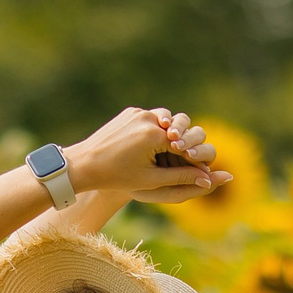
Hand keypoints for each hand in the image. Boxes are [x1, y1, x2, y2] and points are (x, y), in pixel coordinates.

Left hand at [61, 108, 227, 204]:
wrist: (83, 165)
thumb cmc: (117, 177)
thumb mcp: (152, 180)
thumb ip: (183, 178)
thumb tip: (209, 180)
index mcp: (155, 135)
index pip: (185, 143)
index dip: (191, 156)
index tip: (194, 166)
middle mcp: (148, 118)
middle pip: (178, 126)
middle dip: (182, 140)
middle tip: (181, 153)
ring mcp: (137, 112)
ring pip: (164, 118)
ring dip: (168, 132)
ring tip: (165, 148)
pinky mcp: (129, 112)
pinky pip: (149, 117)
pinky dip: (153, 128)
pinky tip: (148, 142)